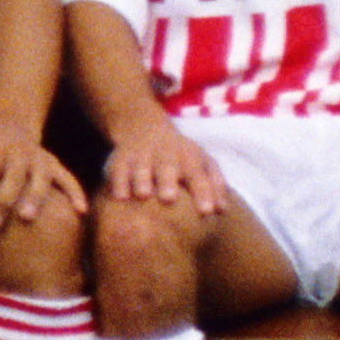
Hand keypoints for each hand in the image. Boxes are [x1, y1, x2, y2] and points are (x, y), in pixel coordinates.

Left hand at [0, 132, 82, 232]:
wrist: (11, 128)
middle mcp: (20, 152)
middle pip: (12, 178)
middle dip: (2, 202)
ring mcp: (40, 158)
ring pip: (40, 178)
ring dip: (34, 198)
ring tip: (26, 217)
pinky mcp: (55, 165)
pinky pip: (68, 179)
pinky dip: (76, 193)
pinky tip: (81, 212)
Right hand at [95, 116, 225, 215]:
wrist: (143, 127)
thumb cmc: (180, 156)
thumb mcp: (202, 162)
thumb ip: (214, 185)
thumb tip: (222, 210)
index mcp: (188, 157)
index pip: (198, 174)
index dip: (203, 192)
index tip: (207, 211)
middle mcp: (164, 154)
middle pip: (167, 166)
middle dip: (167, 181)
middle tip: (169, 198)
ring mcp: (140, 155)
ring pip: (140, 167)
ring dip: (141, 179)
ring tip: (143, 195)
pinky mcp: (120, 158)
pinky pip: (117, 169)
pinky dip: (118, 182)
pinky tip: (119, 197)